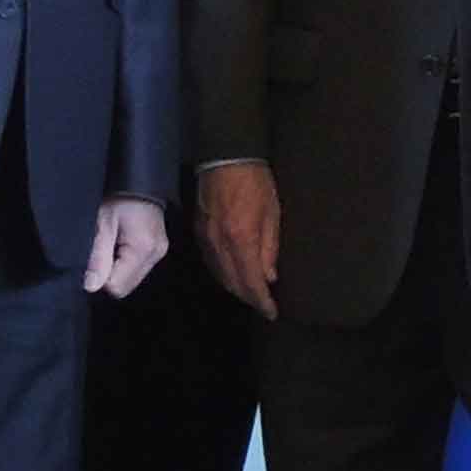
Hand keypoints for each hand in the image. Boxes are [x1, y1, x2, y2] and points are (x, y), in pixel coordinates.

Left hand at [85, 196, 167, 298]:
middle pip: (125, 287)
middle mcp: (156, 255)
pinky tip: (120, 245)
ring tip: (111, 245)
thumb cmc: (118, 198)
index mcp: (143, 249)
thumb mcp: (103, 225)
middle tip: (103, 249)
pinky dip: (125, 263)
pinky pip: (138, 269)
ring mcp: (159, 253)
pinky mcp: (158, 249)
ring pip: (131, 280)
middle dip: (109, 275)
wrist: (139, 179)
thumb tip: (91, 287)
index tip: (95, 256)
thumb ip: (98, 257)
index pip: (117, 286)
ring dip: (117, 269)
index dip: (101, 276)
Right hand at [198, 161, 281, 318]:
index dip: (261, 301)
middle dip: (248, 297)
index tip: (271, 313)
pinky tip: (232, 273)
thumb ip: (269, 248)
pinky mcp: (198, 232)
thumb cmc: (256, 182)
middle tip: (263, 304)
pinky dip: (223, 273)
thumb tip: (268, 277)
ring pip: (219, 275)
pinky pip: (210, 262)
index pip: (251, 282)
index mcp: (241, 239)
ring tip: (250, 292)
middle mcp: (220, 245)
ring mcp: (206, 239)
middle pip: (232, 282)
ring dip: (235, 287)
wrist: (224, 157)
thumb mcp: (272, 213)